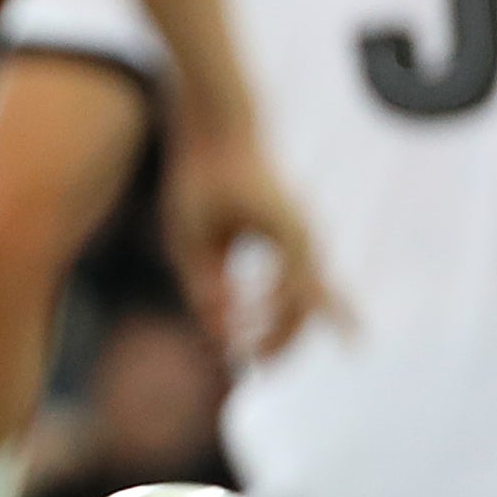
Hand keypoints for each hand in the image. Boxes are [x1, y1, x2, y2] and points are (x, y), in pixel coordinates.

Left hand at [162, 119, 332, 362]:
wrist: (220, 130)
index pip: (294, 300)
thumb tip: (217, 329)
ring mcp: (303, 236)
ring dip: (283, 326)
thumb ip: (202, 282)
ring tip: (251, 354)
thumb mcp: (188, 233)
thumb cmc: (200, 177)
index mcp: (288, 234)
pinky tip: (267, 323)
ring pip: (309, 296)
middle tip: (249, 365)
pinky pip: (301, 280)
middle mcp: (306, 237)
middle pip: (306, 306)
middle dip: (281, 340)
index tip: (238, 351)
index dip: (270, 332)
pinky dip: (287, 306)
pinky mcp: (290, 235)